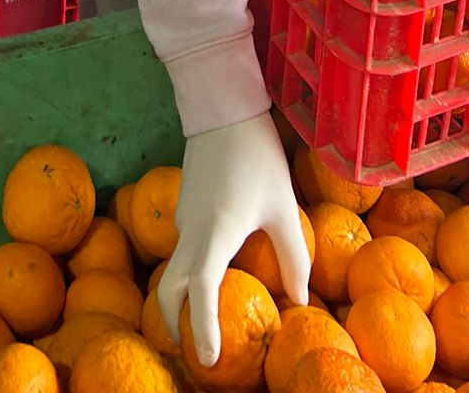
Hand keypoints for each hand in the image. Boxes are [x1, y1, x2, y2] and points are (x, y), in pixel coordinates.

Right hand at [157, 115, 310, 368]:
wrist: (223, 107)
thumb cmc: (257, 156)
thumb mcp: (283, 207)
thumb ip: (293, 256)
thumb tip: (299, 300)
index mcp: (215, 234)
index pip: (200, 292)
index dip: (202, 329)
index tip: (208, 361)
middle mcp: (190, 231)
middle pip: (170, 291)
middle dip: (177, 326)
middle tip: (197, 354)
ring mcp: (183, 219)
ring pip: (173, 270)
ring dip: (182, 302)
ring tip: (204, 325)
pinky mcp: (185, 207)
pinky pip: (182, 250)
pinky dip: (189, 275)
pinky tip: (213, 278)